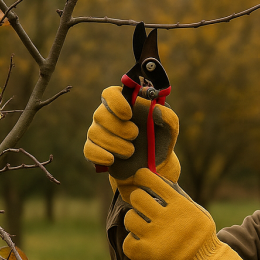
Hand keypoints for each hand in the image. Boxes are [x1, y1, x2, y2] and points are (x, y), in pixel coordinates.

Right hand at [83, 86, 179, 201]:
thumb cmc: (160, 139)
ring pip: (95, 134)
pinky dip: (100, 155)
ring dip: (115, 144)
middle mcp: (107, 115)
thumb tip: (156, 110)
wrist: (153, 165)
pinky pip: (89, 150)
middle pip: (100, 114)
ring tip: (131, 151)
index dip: (116, 102)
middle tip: (135, 135)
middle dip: (119, 128)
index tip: (129, 114)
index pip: (109, 94)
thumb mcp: (170, 127)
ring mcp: (99, 133)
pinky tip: (112, 159)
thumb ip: (168, 116)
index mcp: (124, 103)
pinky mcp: (95, 150)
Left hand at [123, 168, 244, 259]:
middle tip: (141, 205)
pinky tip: (141, 242)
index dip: (143, 176)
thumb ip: (179, 198)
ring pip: (129, 218)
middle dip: (137, 199)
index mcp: (179, 205)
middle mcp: (167, 219)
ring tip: (141, 225)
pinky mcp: (149, 255)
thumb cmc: (201, 237)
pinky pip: (128, 242)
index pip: (153, 181)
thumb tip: (160, 178)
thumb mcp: (197, 212)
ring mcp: (157, 237)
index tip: (140, 177)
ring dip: (133, 220)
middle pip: (137, 197)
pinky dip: (132, 242)